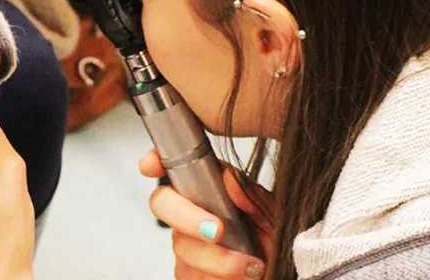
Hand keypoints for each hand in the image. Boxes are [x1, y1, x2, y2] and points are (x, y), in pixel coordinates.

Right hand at [140, 149, 274, 278]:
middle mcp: (191, 214)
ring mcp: (187, 245)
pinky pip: (190, 276)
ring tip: (251, 265)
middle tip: (217, 231)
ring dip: (218, 260)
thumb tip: (229, 180)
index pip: (173, 166)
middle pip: (162, 204)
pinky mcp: (189, 275)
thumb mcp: (273, 214)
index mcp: (210, 188)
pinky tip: (242, 276)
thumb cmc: (274, 242)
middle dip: (188, 218)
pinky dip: (219, 277)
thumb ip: (252, 196)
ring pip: (182, 247)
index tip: (151, 165)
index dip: (155, 161)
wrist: (279, 270)